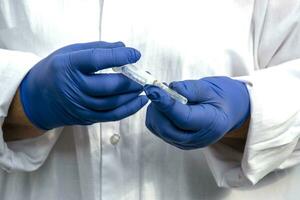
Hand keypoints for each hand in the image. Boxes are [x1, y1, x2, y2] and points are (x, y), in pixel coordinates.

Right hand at [20, 41, 147, 129]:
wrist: (37, 98)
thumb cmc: (56, 70)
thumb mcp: (70, 52)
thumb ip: (97, 49)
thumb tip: (123, 47)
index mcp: (67, 66)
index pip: (96, 60)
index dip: (119, 57)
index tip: (135, 54)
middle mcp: (73, 87)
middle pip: (108, 86)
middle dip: (131, 81)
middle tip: (144, 75)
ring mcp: (79, 106)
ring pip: (112, 103)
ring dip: (132, 95)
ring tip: (144, 86)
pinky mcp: (86, 118)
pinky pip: (111, 116)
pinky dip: (129, 109)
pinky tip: (140, 101)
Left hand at [144, 76, 249, 149]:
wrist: (223, 111)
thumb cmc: (217, 98)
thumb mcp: (209, 88)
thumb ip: (191, 89)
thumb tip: (171, 88)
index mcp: (211, 124)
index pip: (183, 118)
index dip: (166, 104)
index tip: (153, 90)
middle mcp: (196, 139)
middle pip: (167, 128)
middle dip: (157, 107)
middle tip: (155, 88)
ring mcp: (184, 143)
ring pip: (159, 129)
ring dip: (154, 110)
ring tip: (161, 94)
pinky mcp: (174, 140)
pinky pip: (156, 128)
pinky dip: (154, 114)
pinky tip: (161, 103)